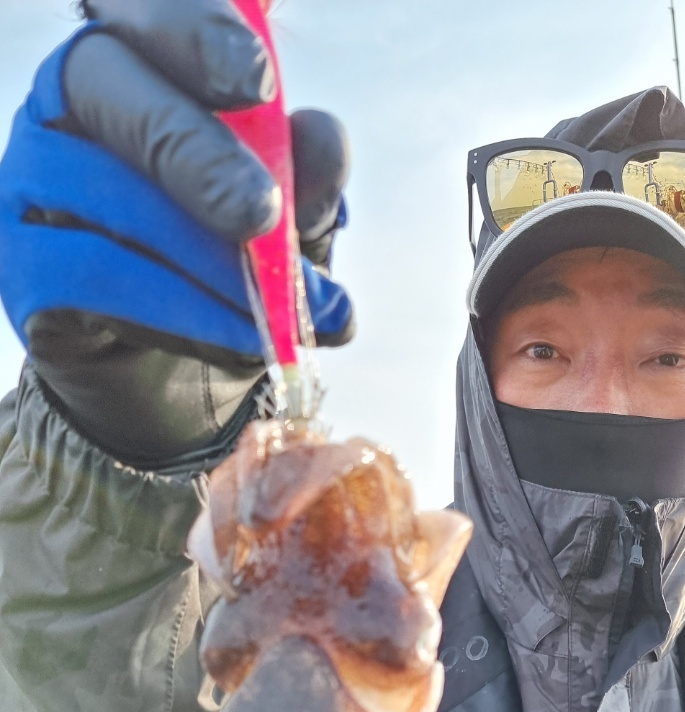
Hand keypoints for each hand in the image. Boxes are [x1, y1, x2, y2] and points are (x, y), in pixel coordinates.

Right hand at [0, 0, 353, 467]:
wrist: (178, 371)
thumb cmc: (235, 262)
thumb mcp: (289, 218)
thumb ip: (306, 176)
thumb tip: (323, 139)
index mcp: (138, 56)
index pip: (142, 6)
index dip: (191, 29)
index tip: (257, 80)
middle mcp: (67, 100)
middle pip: (102, 81)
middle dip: (194, 151)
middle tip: (260, 214)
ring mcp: (32, 175)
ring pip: (101, 192)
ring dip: (201, 261)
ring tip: (277, 317)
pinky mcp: (22, 261)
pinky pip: (88, 276)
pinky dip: (176, 313)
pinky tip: (240, 340)